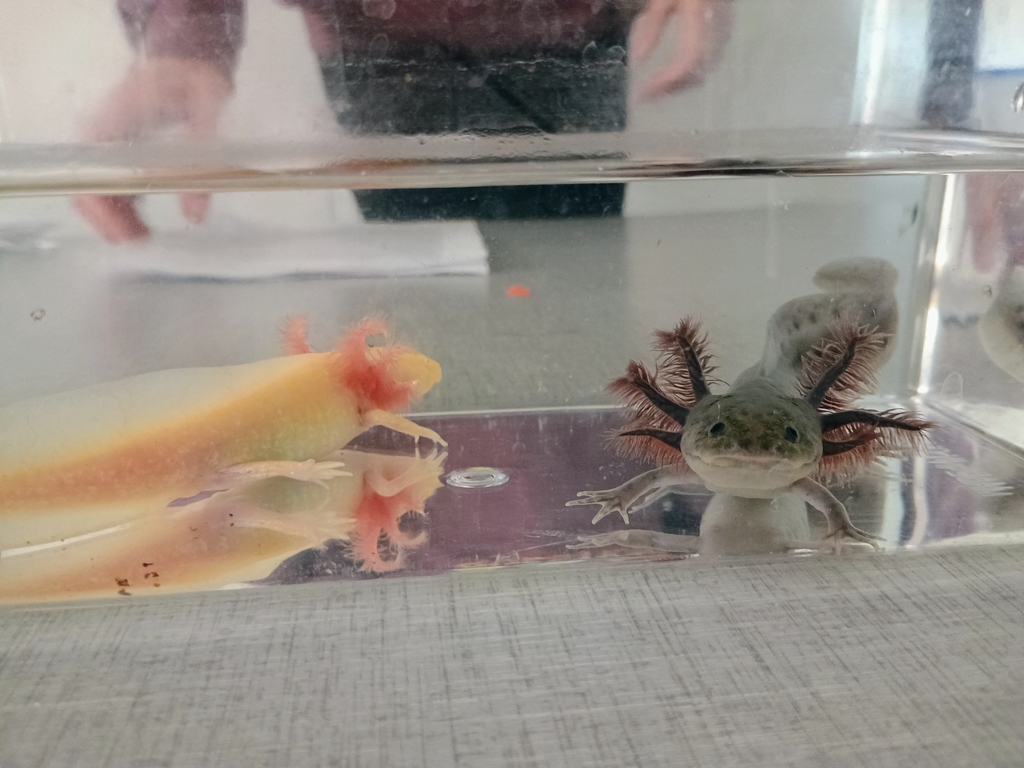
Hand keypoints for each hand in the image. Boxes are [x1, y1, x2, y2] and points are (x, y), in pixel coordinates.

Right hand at [74, 58, 232, 242]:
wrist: (187, 62)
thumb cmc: (195, 80)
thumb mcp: (207, 113)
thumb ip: (205, 161)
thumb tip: (194, 216)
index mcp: (112, 123)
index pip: (89, 176)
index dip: (102, 212)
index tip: (127, 237)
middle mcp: (102, 138)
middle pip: (88, 191)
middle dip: (110, 224)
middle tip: (143, 244)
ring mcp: (109, 148)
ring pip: (100, 194)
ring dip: (118, 222)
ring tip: (148, 240)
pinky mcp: (121, 156)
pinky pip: (114, 190)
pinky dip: (126, 212)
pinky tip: (147, 227)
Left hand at [631, 0, 731, 100]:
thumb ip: (652, 25)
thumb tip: (639, 59)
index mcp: (701, 18)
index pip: (686, 60)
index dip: (666, 81)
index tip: (645, 92)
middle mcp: (717, 30)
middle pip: (696, 72)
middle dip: (670, 88)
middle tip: (647, 96)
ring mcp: (724, 34)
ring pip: (703, 71)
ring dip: (679, 84)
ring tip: (656, 88)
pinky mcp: (724, 34)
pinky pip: (707, 63)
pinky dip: (688, 74)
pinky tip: (672, 74)